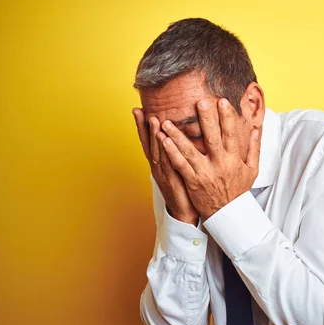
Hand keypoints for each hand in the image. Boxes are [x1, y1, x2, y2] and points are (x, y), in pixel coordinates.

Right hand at [132, 108, 198, 224]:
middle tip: (139, 110)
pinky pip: (168, 164)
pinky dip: (164, 151)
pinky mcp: (172, 181)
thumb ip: (177, 153)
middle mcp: (157, 168)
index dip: (142, 127)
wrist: (185, 213)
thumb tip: (179, 136)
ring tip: (152, 119)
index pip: (149, 142)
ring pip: (157, 152)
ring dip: (154, 135)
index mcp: (158, 164)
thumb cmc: (184, 190)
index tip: (138, 110)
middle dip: (143, 127)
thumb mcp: (179, 168)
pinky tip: (163, 140)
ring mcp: (163, 174)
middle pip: (148, 144)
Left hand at [157, 98, 260, 220]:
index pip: (230, 134)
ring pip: (190, 151)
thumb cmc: (238, 190)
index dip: (227, 117)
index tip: (223, 102)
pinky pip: (180, 165)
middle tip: (199, 103)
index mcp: (233, 159)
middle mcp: (219, 165)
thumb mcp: (252, 169)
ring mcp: (204, 173)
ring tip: (167, 121)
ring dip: (178, 135)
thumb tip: (257, 129)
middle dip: (205, 120)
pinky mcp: (192, 182)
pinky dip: (171, 152)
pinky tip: (163, 140)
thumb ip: (254, 148)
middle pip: (212, 139)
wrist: (228, 214)